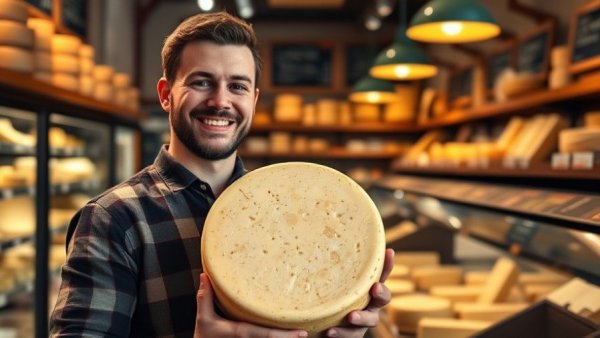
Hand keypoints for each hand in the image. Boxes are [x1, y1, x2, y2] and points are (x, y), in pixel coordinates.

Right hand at [194, 273, 308, 337]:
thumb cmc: (204, 337)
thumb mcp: (203, 318)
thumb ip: (205, 297)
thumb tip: (205, 275)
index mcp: (243, 331)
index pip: (269, 334)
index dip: (286, 335)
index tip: (303, 333)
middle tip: (306, 334)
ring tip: (301, 334)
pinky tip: (286, 336)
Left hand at [324, 248, 394, 337]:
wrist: (318, 326)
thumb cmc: (326, 298)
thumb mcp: (329, 282)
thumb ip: (330, 268)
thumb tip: (317, 235)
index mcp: (366, 288)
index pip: (380, 273)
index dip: (387, 264)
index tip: (389, 252)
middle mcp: (369, 304)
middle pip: (383, 298)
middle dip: (381, 293)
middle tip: (375, 288)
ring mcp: (363, 322)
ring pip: (369, 321)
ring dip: (361, 318)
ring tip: (350, 316)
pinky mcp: (353, 335)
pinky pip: (350, 336)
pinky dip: (341, 334)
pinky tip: (329, 332)